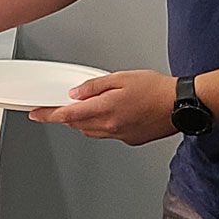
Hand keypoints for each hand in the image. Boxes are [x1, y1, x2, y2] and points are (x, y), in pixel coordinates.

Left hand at [31, 70, 177, 144]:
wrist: (182, 105)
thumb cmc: (157, 89)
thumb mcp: (121, 78)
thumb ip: (94, 86)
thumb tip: (75, 93)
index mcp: (105, 109)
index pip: (67, 115)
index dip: (48, 115)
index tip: (36, 114)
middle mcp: (110, 127)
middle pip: (77, 124)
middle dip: (67, 116)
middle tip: (64, 106)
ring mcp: (120, 136)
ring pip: (91, 131)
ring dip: (84, 121)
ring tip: (92, 107)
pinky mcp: (130, 140)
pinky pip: (107, 135)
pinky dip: (102, 125)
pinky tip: (113, 114)